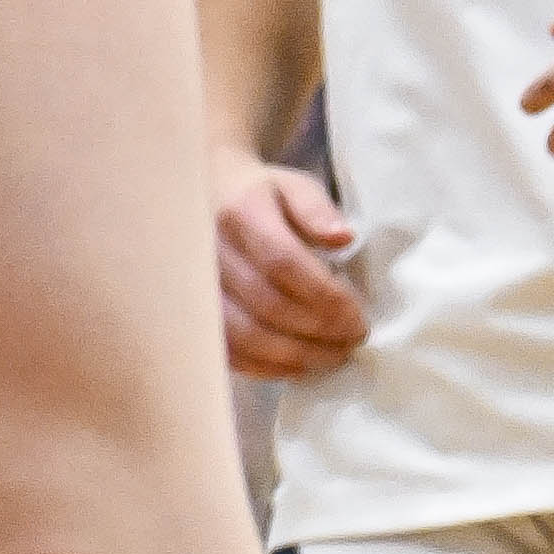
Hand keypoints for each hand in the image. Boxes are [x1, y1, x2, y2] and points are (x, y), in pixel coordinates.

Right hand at [214, 156, 368, 376]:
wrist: (206, 198)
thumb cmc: (260, 196)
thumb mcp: (294, 186)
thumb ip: (317, 210)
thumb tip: (344, 238)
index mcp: (239, 213)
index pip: (284, 264)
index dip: (326, 299)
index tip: (359, 318)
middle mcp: (210, 251)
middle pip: (267, 305)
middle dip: (319, 332)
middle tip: (354, 341)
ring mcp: (195, 287)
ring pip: (245, 336)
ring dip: (297, 356)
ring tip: (332, 356)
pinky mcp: (194, 315)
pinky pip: (228, 352)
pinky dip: (267, 367)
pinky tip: (298, 366)